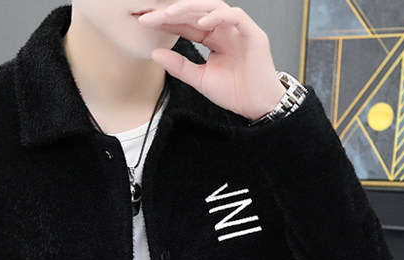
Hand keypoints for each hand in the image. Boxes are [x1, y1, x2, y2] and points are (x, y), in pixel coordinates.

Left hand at [137, 0, 285, 120]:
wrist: (258, 106)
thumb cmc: (236, 92)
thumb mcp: (200, 79)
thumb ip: (179, 66)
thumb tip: (156, 54)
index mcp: (213, 38)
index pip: (187, 23)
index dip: (166, 22)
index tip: (145, 23)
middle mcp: (225, 29)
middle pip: (197, 11)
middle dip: (173, 12)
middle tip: (150, 17)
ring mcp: (239, 29)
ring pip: (214, 7)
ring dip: (191, 8)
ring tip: (170, 14)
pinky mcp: (252, 34)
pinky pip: (235, 16)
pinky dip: (217, 16)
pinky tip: (200, 23)